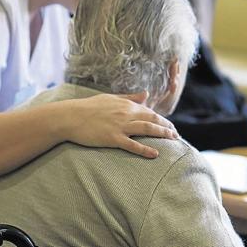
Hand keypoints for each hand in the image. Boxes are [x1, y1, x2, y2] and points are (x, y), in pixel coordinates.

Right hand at [63, 91, 178, 158]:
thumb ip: (129, 97)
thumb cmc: (88, 107)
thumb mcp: (110, 98)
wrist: (70, 117)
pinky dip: (145, 150)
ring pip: (147, 129)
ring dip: (162, 135)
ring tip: (173, 140)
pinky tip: (155, 154)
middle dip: (167, 127)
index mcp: (125, 104)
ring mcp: (120, 126)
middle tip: (176, 135)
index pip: (149, 111)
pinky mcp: (112, 138)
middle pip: (152, 120)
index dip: (161, 119)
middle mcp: (126, 114)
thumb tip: (145, 93)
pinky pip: (132, 145)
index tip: (169, 126)